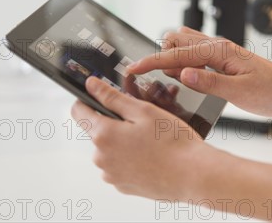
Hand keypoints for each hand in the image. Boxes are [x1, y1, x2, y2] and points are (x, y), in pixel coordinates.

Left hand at [71, 76, 213, 199]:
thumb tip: (91, 85)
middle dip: (115, 122)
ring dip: (124, 142)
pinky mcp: (123, 186)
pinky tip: (152, 155)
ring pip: (110, 149)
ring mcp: (112, 174)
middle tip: (143, 119)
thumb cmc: (173, 142)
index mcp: (104, 135)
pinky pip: (121, 165)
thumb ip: (112, 97)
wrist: (192, 175)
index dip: (88, 99)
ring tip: (152, 140)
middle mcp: (101, 158)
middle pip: (98, 131)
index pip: (79, 111)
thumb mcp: (143, 110)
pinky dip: (132, 158)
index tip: (100, 96)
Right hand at [126, 27, 271, 117]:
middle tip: (154, 80)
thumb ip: (210, 82)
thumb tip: (182, 73)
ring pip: (184, 45)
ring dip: (171, 59)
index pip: (177, 54)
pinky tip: (185, 79)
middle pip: (175, 40)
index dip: (151, 62)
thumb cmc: (271, 93)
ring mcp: (220, 51)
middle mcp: (218, 46)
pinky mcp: (222, 60)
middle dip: (160, 57)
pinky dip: (183, 64)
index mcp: (220, 51)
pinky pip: (195, 55)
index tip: (132, 70)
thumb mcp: (240, 93)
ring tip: (169, 82)